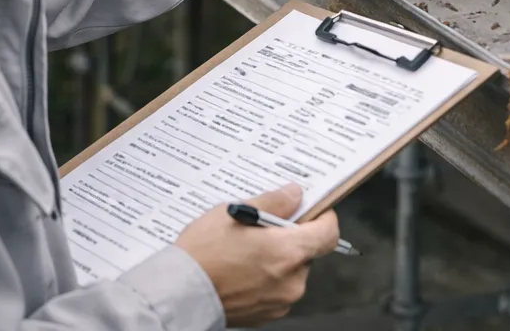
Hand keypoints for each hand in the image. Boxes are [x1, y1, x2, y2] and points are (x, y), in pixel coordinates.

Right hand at [175, 183, 339, 326]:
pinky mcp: (267, 314)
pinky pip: (276, 290)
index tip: (310, 210)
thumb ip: (273, 202)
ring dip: (276, 259)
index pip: (329, 233)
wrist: (180, 293)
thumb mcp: (236, 213)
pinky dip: (265, 278)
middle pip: (307, 252)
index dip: (323, 218)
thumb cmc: (204, 253)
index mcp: (289, 252)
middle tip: (261, 228)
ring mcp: (280, 301)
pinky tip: (240, 270)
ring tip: (244, 251)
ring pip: (291, 271)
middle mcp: (292, 281)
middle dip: (289, 238)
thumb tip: (294, 195)